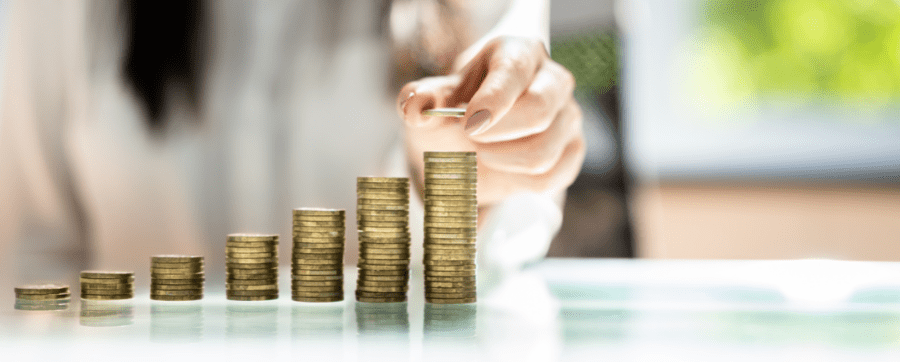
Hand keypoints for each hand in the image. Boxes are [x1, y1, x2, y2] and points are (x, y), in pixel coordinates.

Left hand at [397, 37, 584, 205]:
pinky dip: (516, 181)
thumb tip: (417, 108)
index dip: (492, 100)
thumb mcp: (431, 102)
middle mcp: (553, 79)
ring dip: (500, 161)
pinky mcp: (573, 150)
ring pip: (543, 154)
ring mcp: (568, 116)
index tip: (468, 124)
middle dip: (496, 135)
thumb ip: (419, 100)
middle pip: (539, 110)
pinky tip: (502, 166)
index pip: (514, 71)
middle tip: (469, 137)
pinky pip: (550, 178)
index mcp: (518, 52)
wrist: (469, 141)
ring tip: (481, 150)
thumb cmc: (454, 111)